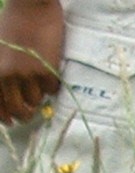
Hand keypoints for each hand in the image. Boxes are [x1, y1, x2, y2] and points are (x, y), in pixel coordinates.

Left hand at [0, 0, 64, 125]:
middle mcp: (9, 76)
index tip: (9, 122)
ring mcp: (29, 74)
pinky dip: (51, 85)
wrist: (31, 7)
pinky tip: (49, 73)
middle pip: (19, 109)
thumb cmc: (12, 25)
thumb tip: (10, 96)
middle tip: (29, 113)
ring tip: (39, 82)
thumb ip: (1, 72)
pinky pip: (52, 90)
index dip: (4, 116)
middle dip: (24, 115)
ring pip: (36, 100)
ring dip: (38, 95)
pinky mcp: (48, 71)